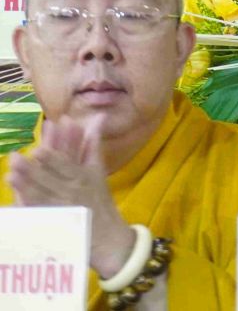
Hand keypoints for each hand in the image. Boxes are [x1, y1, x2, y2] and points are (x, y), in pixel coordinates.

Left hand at [5, 115, 135, 278]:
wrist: (108, 237)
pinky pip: (38, 216)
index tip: (38, 149)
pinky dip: (25, 209)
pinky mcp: (54, 225)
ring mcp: (63, 210)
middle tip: (15, 158)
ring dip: (25, 186)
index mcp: (85, 177)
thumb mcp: (99, 170)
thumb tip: (99, 117)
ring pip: (41, 196)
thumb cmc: (100, 200)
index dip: (52, 159)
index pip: (67, 166)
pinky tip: (12, 202)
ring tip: (10, 176)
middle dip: (32, 170)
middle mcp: (74, 193)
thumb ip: (94, 144)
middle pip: (50, 180)